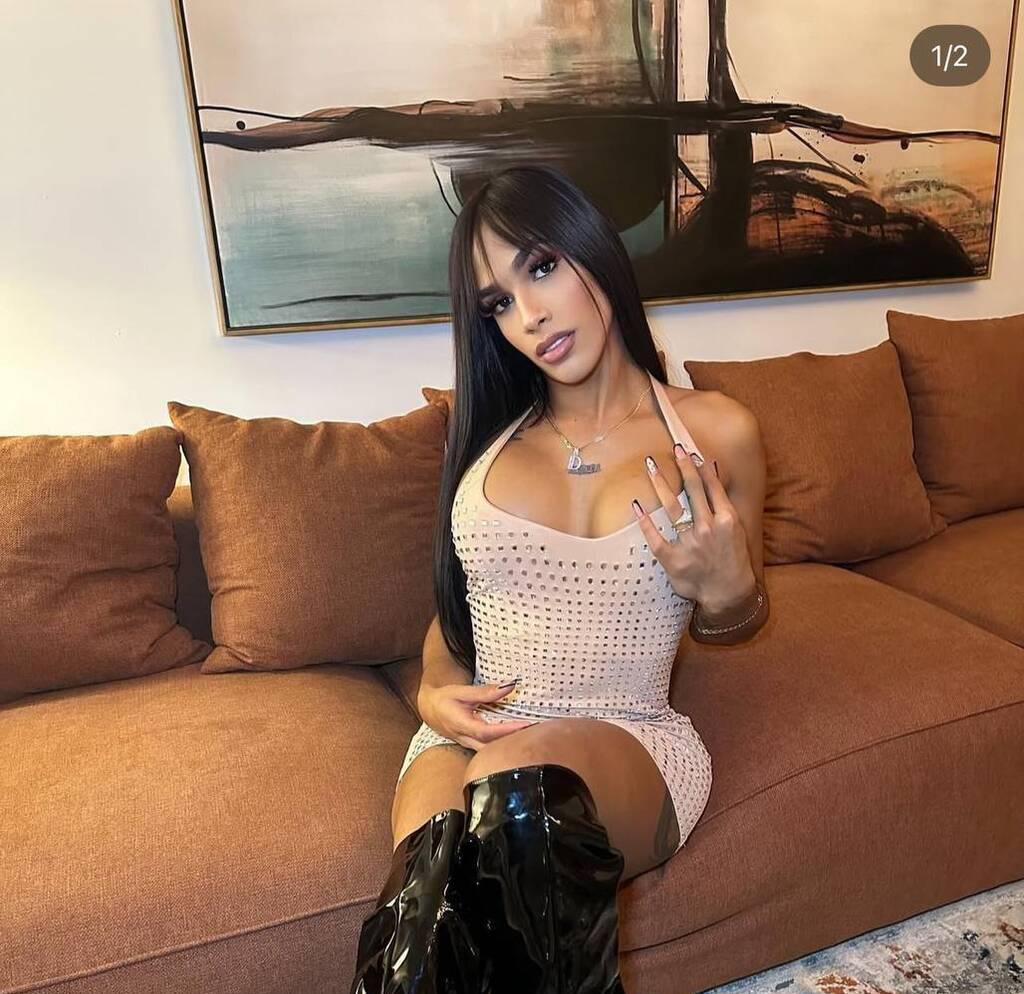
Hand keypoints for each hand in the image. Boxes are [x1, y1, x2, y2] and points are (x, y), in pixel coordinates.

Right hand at [418, 682, 534, 751]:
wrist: (431, 710)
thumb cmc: (445, 699)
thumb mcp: (462, 691)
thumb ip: (485, 691)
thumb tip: (510, 686)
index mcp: (462, 726)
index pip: (488, 732)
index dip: (508, 730)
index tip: (527, 725)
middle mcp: (467, 740)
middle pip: (494, 748)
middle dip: (515, 743)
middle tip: (538, 733)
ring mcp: (471, 746)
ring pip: (494, 752)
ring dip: (512, 746)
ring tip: (534, 736)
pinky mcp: (476, 746)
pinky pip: (493, 750)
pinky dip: (507, 745)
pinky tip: (521, 739)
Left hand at [632, 445, 754, 607]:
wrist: (728, 593)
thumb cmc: (733, 559)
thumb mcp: (736, 529)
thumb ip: (723, 501)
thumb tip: (713, 471)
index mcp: (726, 519)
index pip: (711, 487)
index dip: (699, 467)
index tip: (690, 451)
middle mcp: (708, 528)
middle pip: (691, 491)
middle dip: (682, 467)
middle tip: (672, 449)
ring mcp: (689, 543)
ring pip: (672, 507)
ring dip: (661, 484)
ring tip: (651, 467)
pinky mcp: (673, 558)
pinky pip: (655, 536)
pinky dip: (645, 521)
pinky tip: (636, 505)